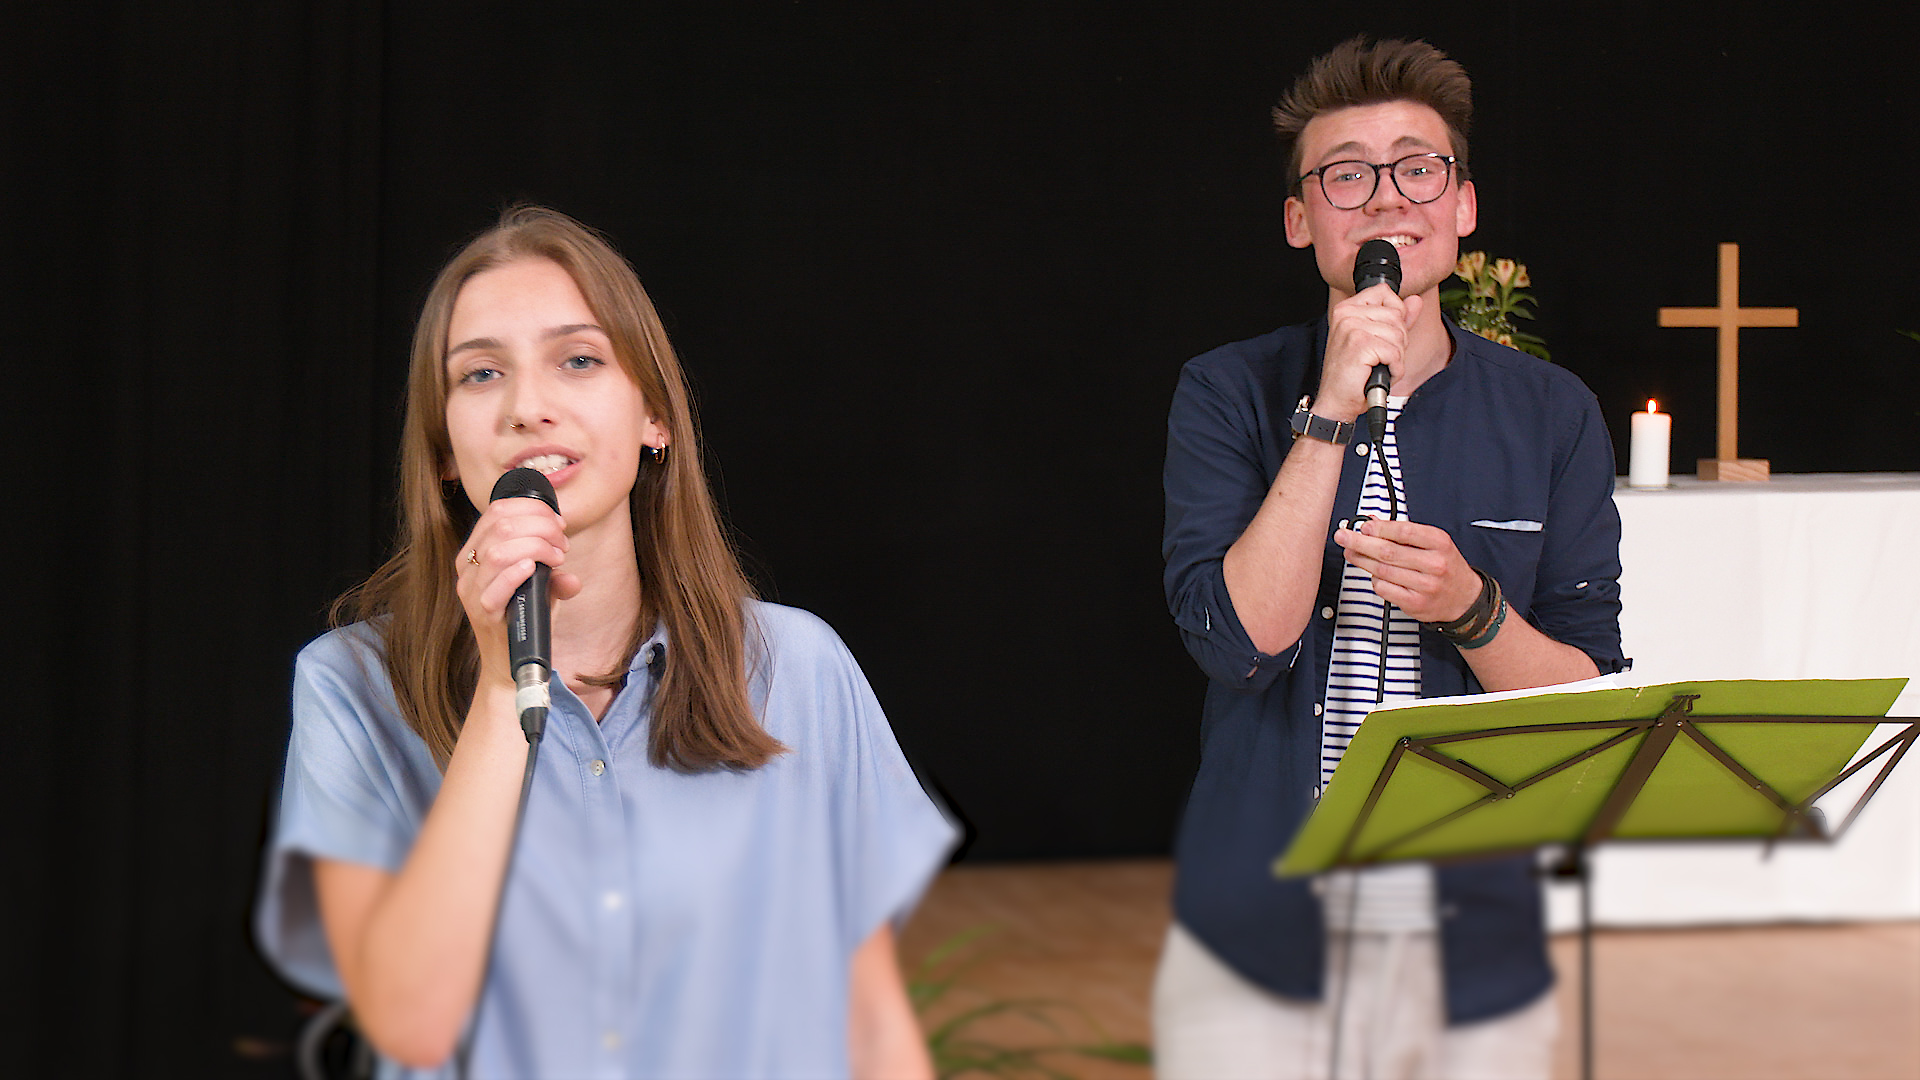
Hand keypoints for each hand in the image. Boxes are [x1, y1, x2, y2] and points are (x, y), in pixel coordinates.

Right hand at [453, 497, 582, 685]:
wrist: (511, 663)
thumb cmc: (524, 618)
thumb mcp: (541, 587)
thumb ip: (554, 573)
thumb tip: (570, 575)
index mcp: (476, 551)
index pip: (498, 511)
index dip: (533, 508)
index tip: (559, 524)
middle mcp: (468, 566)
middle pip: (501, 525)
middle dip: (540, 526)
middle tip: (562, 543)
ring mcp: (471, 590)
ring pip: (497, 551)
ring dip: (535, 546)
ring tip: (557, 558)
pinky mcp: (481, 612)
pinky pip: (494, 586)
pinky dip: (516, 572)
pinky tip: (534, 568)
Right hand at [1315, 285, 1424, 421]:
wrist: (1336, 400)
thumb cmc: (1353, 373)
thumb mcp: (1378, 340)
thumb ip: (1397, 319)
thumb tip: (1415, 301)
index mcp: (1347, 308)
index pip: (1385, 293)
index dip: (1395, 315)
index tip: (1382, 335)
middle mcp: (1347, 314)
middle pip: (1397, 316)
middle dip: (1397, 341)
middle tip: (1377, 357)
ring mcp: (1351, 327)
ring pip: (1398, 335)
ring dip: (1395, 357)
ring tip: (1376, 365)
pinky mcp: (1359, 344)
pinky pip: (1395, 352)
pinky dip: (1394, 368)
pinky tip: (1379, 373)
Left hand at [1333, 517, 1478, 623]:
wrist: (1465, 599)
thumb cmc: (1446, 567)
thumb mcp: (1433, 543)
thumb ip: (1404, 533)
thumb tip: (1373, 523)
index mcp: (1439, 543)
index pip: (1404, 531)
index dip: (1379, 528)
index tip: (1363, 526)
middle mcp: (1434, 564)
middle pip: (1388, 552)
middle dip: (1360, 543)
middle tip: (1344, 537)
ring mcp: (1425, 585)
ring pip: (1383, 571)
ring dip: (1362, 560)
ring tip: (1351, 553)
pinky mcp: (1415, 603)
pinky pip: (1385, 589)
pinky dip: (1375, 580)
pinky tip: (1374, 574)